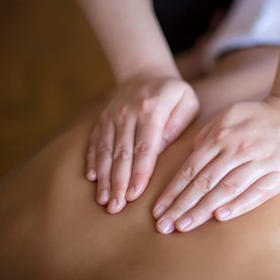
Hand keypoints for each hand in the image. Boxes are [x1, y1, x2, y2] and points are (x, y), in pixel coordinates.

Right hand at [86, 74, 198, 213]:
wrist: (145, 72)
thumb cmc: (174, 93)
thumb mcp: (187, 102)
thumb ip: (177, 125)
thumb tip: (160, 150)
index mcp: (152, 109)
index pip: (145, 147)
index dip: (139, 172)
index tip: (134, 194)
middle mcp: (128, 112)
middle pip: (122, 153)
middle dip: (118, 182)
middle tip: (116, 207)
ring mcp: (112, 115)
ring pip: (106, 150)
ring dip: (104, 177)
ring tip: (104, 200)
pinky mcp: (102, 119)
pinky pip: (95, 142)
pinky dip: (93, 161)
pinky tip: (92, 180)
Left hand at [152, 95, 279, 233]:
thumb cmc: (259, 118)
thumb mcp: (229, 116)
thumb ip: (208, 134)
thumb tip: (190, 154)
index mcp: (222, 135)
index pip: (191, 168)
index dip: (173, 191)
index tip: (159, 210)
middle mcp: (237, 149)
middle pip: (204, 182)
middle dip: (182, 206)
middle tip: (165, 225)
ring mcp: (259, 161)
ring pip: (226, 189)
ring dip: (203, 209)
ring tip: (185, 225)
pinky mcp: (279, 173)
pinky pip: (255, 192)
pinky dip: (238, 205)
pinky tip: (220, 217)